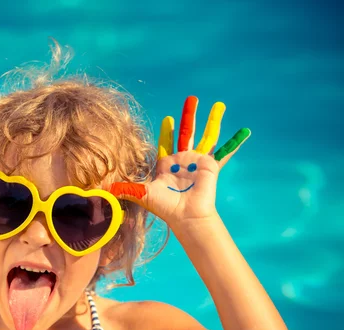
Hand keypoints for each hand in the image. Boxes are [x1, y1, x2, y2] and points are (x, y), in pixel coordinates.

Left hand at [109, 96, 250, 227]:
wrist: (186, 216)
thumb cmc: (164, 206)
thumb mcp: (141, 194)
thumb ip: (123, 188)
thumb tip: (99, 190)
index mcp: (167, 164)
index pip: (166, 143)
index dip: (167, 132)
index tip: (168, 119)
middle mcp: (183, 160)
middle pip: (186, 132)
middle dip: (189, 115)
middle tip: (192, 98)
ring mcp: (198, 161)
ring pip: (206, 135)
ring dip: (212, 120)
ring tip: (219, 104)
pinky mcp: (211, 165)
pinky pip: (224, 152)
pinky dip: (234, 143)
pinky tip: (245, 132)